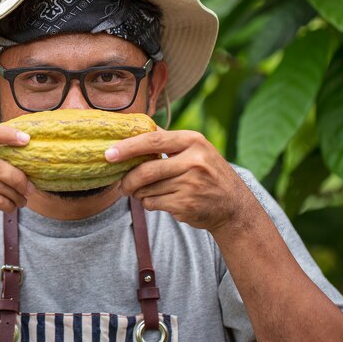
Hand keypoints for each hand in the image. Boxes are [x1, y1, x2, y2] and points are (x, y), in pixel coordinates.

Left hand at [105, 129, 260, 232]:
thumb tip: (131, 136)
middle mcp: (193, 161)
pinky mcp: (186, 204)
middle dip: (128, 180)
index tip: (109, 154)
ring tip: (151, 193)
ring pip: (147, 190)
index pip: (152, 141)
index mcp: (193, 141)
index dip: (127, 148)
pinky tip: (163, 201)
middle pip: (146, 170)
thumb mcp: (196, 150)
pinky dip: (151, 203)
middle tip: (122, 186)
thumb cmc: (207, 174)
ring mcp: (191, 183)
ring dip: (141, 194)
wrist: (234, 205)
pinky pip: (153, 203)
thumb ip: (167, 143)